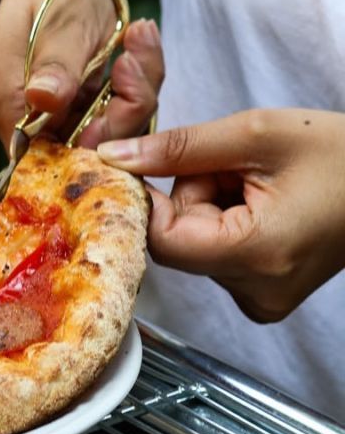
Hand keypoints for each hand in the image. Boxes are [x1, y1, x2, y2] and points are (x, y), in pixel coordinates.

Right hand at [0, 0, 163, 150]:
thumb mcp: (60, 18)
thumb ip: (56, 62)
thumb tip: (43, 100)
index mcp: (0, 103)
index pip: (49, 151)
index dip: (99, 131)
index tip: (127, 74)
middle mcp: (16, 122)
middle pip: (81, 147)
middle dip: (125, 105)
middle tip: (138, 52)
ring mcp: (43, 121)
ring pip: (103, 134)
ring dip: (134, 90)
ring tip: (141, 36)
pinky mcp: (68, 114)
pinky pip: (109, 118)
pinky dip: (132, 86)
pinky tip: (138, 43)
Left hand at [97, 109, 344, 321]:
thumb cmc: (339, 153)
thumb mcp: (254, 134)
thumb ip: (177, 148)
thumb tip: (113, 158)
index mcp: (256, 254)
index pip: (159, 239)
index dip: (149, 198)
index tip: (157, 162)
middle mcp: (255, 291)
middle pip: (175, 239)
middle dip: (190, 193)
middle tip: (235, 166)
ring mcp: (261, 299)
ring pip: (193, 243)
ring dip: (209, 204)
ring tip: (259, 183)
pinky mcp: (263, 294)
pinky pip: (215, 254)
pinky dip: (225, 221)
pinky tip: (264, 204)